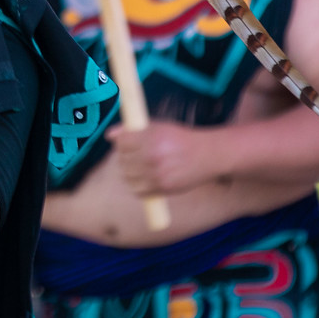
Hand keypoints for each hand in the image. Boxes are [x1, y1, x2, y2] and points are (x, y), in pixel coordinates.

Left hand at [107, 121, 226, 195]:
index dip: (122, 141)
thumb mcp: (159, 127)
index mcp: (152, 137)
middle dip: (125, 155)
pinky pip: (137, 190)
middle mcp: (153, 156)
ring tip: (139, 165)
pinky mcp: (163, 188)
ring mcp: (157, 174)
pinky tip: (143, 177)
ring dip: (128, 171)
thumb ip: (133, 130)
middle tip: (134, 153)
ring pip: (127, 176)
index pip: (122, 142)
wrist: (208, 154)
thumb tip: (109, 135)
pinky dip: (136, 185)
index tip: (127, 141)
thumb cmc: (181, 139)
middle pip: (122, 159)